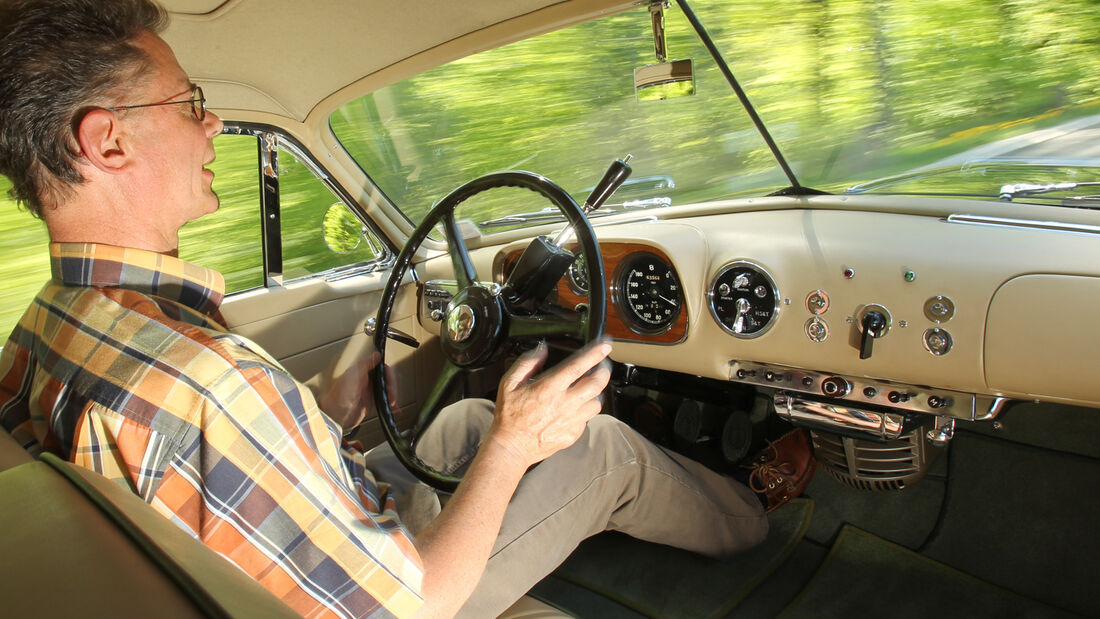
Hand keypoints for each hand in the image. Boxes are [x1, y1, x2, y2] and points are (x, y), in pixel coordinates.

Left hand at [318, 350, 399, 431]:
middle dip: (392, 387)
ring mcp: (368, 394)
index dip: (388, 374)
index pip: (381, 368)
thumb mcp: (353, 376)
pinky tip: (394, 409)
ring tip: (393, 403)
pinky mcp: (370, 404)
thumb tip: (376, 354)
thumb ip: (365, 364)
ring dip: (392, 396)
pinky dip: (390, 406)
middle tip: (391, 395)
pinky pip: (383, 403)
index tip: (390, 381)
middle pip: (386, 380)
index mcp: (362, 372)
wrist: (334, 416)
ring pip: (386, 392)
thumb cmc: (338, 396)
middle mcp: (366, 382)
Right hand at [488, 339, 612, 467]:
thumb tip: (541, 350)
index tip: (604, 346)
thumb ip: (526, 363)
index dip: (594, 354)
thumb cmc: (509, 417)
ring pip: (597, 403)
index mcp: (549, 388)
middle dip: (604, 371)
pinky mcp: (573, 434)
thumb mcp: (509, 383)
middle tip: (603, 364)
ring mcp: (571, 420)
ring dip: (597, 392)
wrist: (512, 447)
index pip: (578, 366)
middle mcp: (564, 404)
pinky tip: (579, 407)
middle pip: (596, 384)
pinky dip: (586, 411)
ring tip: (592, 387)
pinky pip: (587, 419)